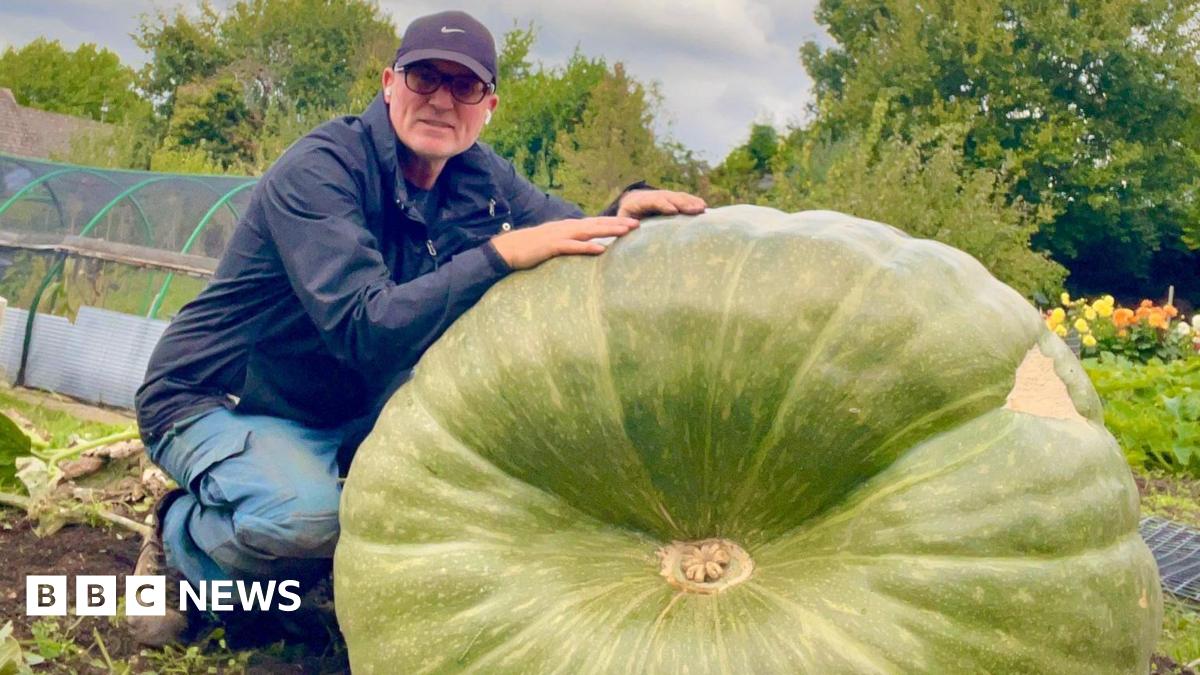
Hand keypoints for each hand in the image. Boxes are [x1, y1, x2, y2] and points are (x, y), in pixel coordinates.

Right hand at [490, 217, 638, 269]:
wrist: (509, 249)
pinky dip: (586, 247)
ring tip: (625, 231)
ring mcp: (560, 236)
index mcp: (570, 227)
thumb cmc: (534, 248)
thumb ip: (573, 243)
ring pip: (589, 231)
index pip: (597, 222)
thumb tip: (590, 247)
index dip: (615, 222)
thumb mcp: (557, 243)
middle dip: (618, 223)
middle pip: (597, 223)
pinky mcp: (551, 246)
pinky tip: (600, 249)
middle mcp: (568, 227)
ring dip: (607, 230)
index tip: (633, 222)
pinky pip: (572, 246)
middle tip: (637, 223)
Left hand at [616, 189, 705, 218]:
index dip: (663, 205)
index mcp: (638, 202)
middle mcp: (653, 196)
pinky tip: (703, 206)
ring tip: (702, 208)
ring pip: (677, 197)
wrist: (629, 204)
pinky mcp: (671, 199)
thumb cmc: (624, 220)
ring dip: (690, 202)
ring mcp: (663, 196)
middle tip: (695, 210)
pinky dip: (693, 201)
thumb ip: (623, 227)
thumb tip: (626, 235)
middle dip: (682, 203)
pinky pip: (683, 199)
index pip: (652, 201)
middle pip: (668, 197)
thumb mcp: (620, 222)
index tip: (673, 211)